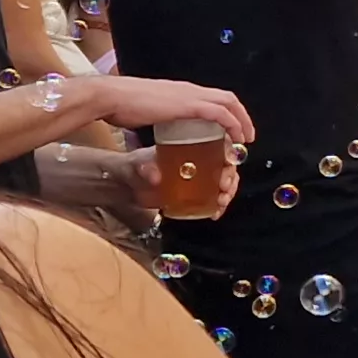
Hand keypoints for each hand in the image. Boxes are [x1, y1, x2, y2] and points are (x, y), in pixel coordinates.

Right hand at [84, 75, 254, 141]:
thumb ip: (158, 118)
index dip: (227, 111)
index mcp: (181, 91)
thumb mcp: (147, 111)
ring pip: (228, 103)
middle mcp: (190, 90)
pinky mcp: (188, 105)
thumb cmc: (122, 106)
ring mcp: (190, 95)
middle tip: (246, 135)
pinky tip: (235, 138)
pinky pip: (219, 113)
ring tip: (245, 140)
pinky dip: (232, 125)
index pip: (213, 96)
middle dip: (242, 116)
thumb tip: (157, 128)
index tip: (232, 128)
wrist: (111, 97)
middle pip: (228, 97)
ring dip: (242, 121)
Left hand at [114, 143, 236, 214]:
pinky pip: (214, 198)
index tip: (227, 164)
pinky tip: (215, 213)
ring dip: (228, 192)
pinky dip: (219, 206)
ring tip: (221, 202)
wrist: (126, 186)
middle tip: (224, 188)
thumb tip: (156, 176)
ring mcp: (197, 177)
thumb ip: (144, 169)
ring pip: (224, 181)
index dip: (228, 153)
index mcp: (188, 145)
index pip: (217, 144)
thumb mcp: (136, 165)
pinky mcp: (195, 193)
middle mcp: (197, 160)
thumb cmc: (132, 168)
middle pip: (225, 164)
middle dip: (230, 176)